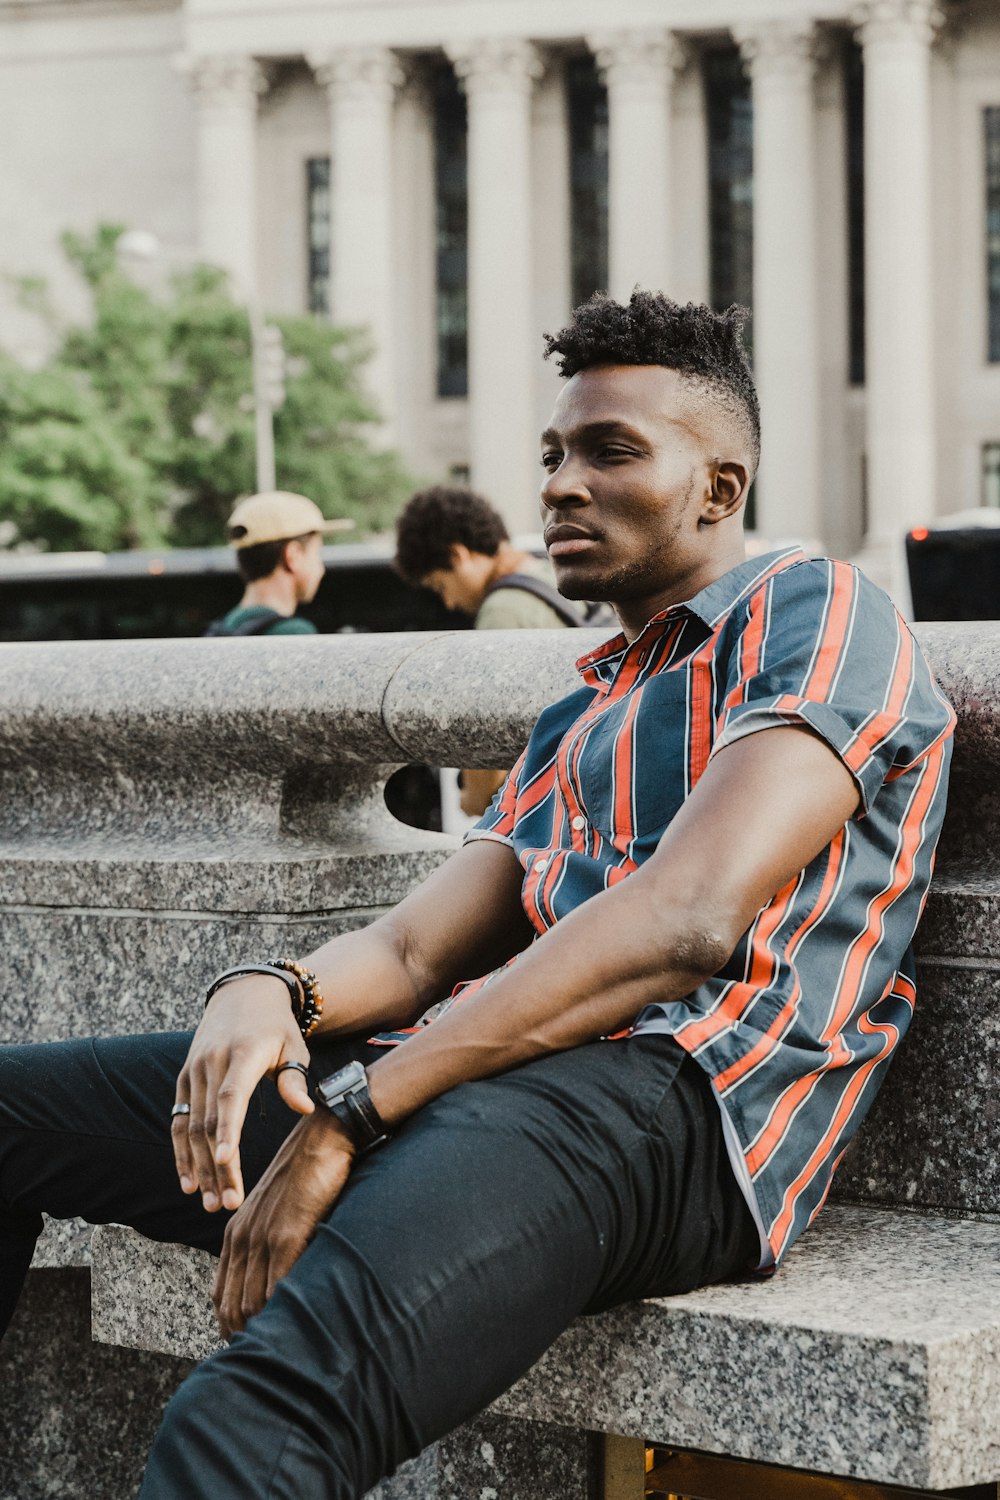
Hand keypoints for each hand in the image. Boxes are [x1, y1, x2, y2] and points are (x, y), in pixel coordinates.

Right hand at [171, 977, 314, 1213]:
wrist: (242, 993)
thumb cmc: (276, 1027)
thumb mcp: (294, 1046)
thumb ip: (295, 1078)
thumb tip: (305, 1111)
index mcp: (243, 1054)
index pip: (232, 1096)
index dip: (227, 1129)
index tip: (226, 1160)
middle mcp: (211, 1062)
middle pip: (209, 1121)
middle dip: (216, 1166)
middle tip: (227, 1204)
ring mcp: (194, 1071)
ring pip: (191, 1126)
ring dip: (198, 1167)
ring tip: (210, 1202)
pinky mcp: (184, 1078)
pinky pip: (179, 1120)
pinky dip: (182, 1153)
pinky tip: (189, 1182)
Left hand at [213, 1110, 354, 1337]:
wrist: (322, 1140)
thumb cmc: (306, 1175)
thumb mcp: (275, 1210)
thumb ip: (266, 1242)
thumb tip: (274, 1281)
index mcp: (235, 1234)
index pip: (221, 1296)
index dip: (229, 1327)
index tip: (245, 1347)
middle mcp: (242, 1238)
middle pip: (231, 1306)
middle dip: (243, 1337)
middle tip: (265, 1359)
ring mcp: (262, 1237)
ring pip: (251, 1302)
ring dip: (264, 1330)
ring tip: (282, 1351)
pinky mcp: (286, 1234)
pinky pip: (278, 1285)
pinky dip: (283, 1311)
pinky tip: (296, 1325)